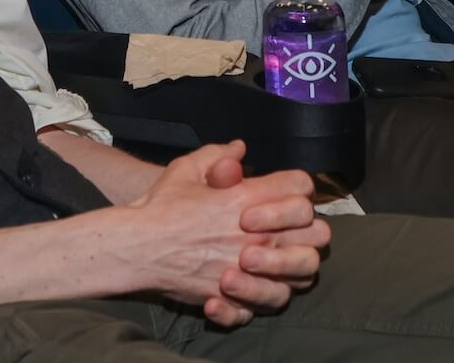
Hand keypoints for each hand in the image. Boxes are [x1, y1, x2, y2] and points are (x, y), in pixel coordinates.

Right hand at [125, 142, 326, 325]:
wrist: (136, 247)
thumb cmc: (161, 207)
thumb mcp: (187, 169)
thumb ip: (217, 155)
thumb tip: (239, 148)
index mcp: (248, 199)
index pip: (301, 186)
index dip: (296, 185)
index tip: (282, 191)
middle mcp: (258, 235)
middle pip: (317, 233)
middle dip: (307, 228)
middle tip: (287, 229)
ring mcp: (251, 270)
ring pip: (304, 274)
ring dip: (294, 265)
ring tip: (272, 258)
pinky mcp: (237, 297)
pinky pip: (270, 304)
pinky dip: (262, 298)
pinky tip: (243, 286)